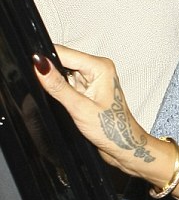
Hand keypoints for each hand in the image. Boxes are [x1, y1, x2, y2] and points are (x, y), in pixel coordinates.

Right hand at [33, 45, 154, 173]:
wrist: (123, 146)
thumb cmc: (112, 129)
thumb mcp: (79, 108)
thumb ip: (58, 86)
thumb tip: (40, 66)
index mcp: (101, 66)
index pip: (66, 53)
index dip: (47, 58)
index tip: (33, 67)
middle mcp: (98, 69)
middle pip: (64, 61)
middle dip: (53, 74)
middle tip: (59, 94)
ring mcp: (94, 79)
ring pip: (64, 73)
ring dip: (59, 85)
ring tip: (71, 103)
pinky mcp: (89, 89)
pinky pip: (69, 84)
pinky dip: (64, 92)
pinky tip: (70, 103)